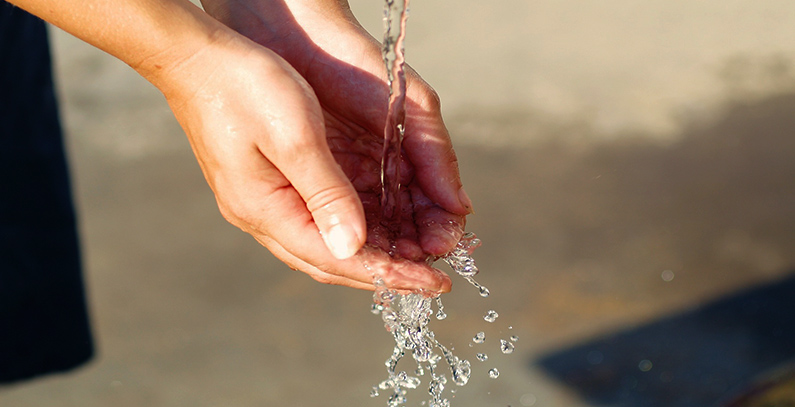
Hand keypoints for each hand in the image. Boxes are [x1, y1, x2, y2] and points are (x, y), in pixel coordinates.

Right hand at [199, 0, 472, 288]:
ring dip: (369, 255)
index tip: (433, 283)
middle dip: (383, 273)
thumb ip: (326, 194)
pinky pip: (314, 222)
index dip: (388, 275)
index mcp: (265, 209)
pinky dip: (350, 230)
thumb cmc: (244, 86)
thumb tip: (354, 248)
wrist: (195, 57)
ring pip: (322, 245)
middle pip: (329, 262)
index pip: (336, 259)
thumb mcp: (295, 137)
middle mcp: (260, 215)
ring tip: (414, 258)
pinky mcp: (265, 185)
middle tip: (431, 278)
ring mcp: (259, 202)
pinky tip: (375, 228)